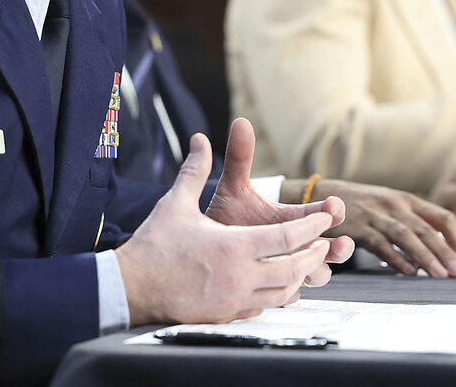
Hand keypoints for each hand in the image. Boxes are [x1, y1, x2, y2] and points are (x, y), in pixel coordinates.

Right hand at [115, 122, 343, 326]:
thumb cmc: (154, 245)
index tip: (325, 218)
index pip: (288, 238)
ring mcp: (235, 300)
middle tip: (324, 244)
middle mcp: (241, 276)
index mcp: (234, 246)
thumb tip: (201, 139)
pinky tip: (278, 288)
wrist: (130, 288)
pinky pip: (264, 307)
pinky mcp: (226, 315)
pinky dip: (277, 296)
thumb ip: (195, 170)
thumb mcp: (176, 203)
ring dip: (300, 277)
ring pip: (284, 293)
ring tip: (306, 265)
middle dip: (314, 254)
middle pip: (295, 268)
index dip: (312, 227)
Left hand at [206, 119, 354, 288]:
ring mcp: (291, 267)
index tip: (334, 205)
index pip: (323, 212)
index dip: (332, 209)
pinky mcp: (277, 288)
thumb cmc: (227, 216)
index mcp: (294, 218)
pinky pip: (292, 294)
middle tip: (342, 243)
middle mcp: (299, 243)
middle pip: (332, 247)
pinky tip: (289, 289)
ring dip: (322, 270)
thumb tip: (241, 122)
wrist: (206, 248)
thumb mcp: (234, 187)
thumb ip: (240, 157)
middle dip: (340, 246)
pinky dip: (293, 291)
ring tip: (319, 269)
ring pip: (318, 273)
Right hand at [291, 178, 455, 276]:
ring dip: (425, 256)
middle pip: (427, 228)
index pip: (443, 217)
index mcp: (408, 200)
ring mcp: (376, 215)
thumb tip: (444, 249)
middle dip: (446, 251)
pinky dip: (396, 258)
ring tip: (440, 275)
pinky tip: (408, 272)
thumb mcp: (392, 206)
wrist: (324, 196)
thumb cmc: (362, 206)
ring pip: (406, 235)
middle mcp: (395, 205)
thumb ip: (415, 222)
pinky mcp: (357, 227)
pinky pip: (380, 244)